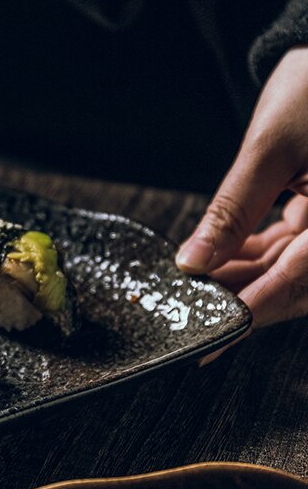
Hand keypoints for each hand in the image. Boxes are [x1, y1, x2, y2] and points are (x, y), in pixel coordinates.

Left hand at [176, 46, 307, 331]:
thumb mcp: (270, 150)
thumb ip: (232, 211)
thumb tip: (193, 262)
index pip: (297, 281)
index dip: (251, 313)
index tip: (210, 338)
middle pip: (296, 286)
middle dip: (242, 301)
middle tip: (191, 313)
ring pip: (292, 273)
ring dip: (243, 281)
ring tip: (195, 287)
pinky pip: (293, 251)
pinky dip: (255, 257)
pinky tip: (219, 260)